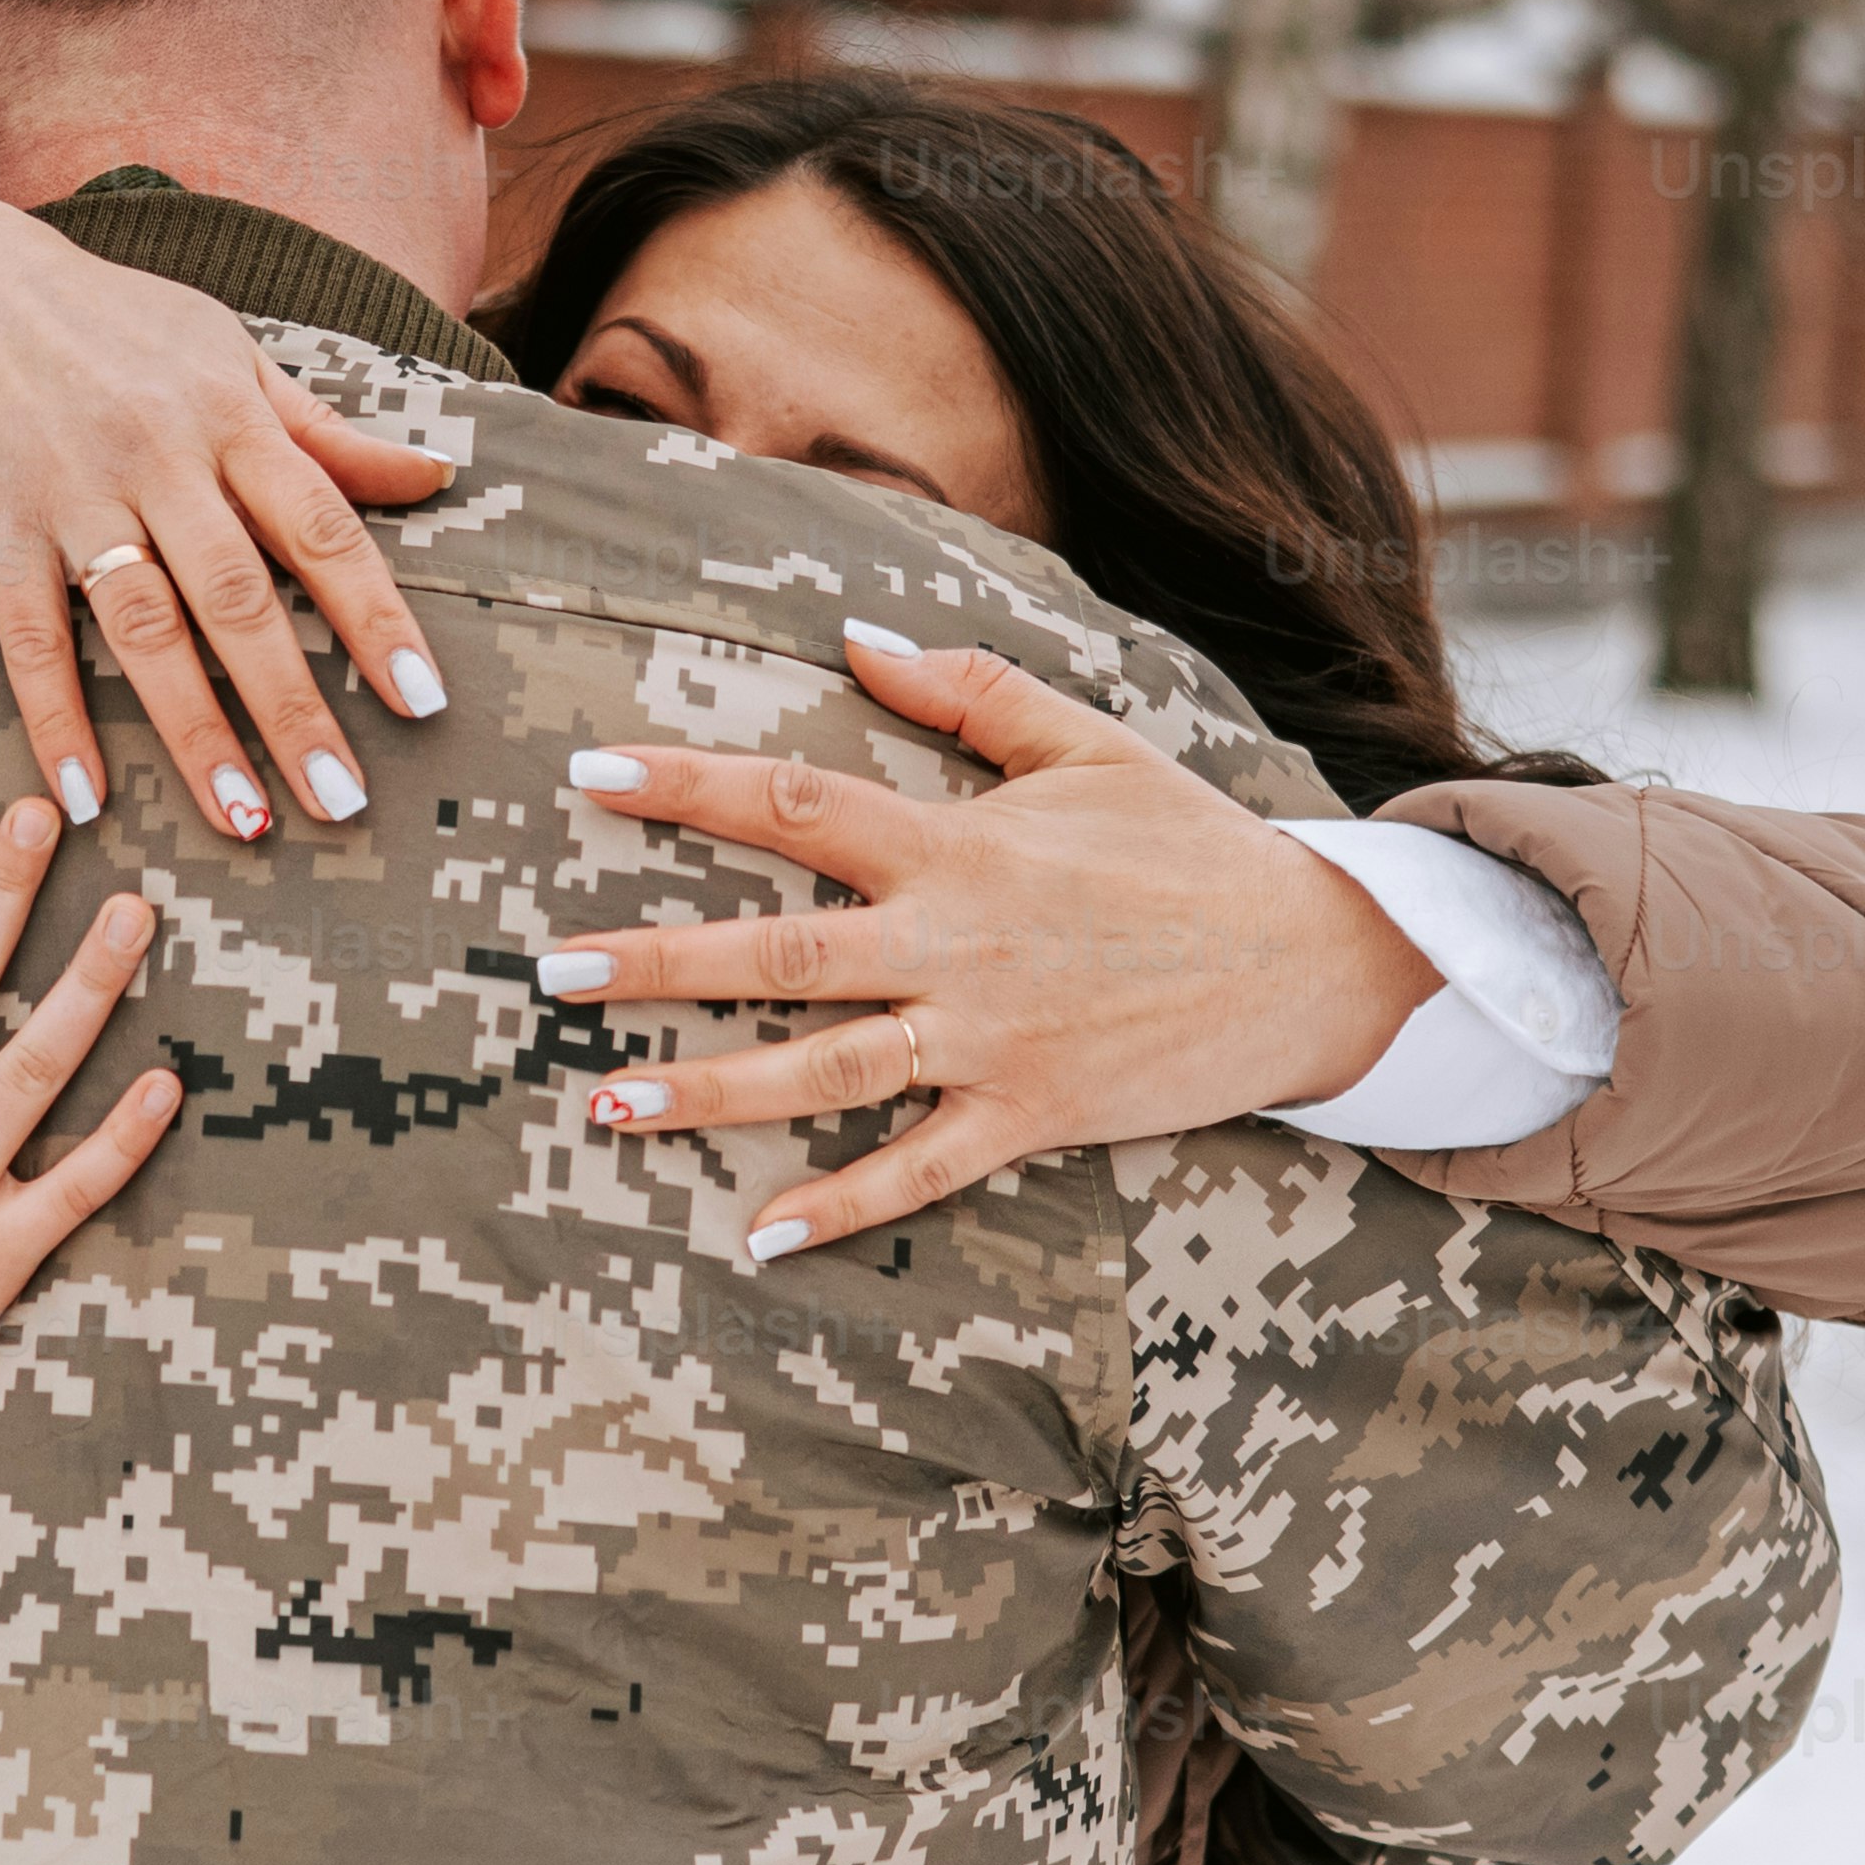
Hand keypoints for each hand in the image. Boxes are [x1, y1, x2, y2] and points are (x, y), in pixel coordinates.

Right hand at [0, 201, 451, 845]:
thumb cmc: (112, 322)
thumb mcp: (227, 352)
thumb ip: (324, 432)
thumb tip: (433, 478)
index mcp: (229, 413)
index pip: (321, 527)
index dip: (374, 617)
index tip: (422, 703)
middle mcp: (157, 455)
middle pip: (238, 598)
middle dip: (293, 705)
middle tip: (342, 801)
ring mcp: (71, 492)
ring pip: (144, 629)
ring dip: (196, 732)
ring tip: (245, 820)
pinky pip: (29, 636)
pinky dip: (56, 719)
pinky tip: (86, 797)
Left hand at [538, 622, 1440, 1259]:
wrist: (1313, 961)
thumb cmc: (1190, 845)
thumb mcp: (1089, 743)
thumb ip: (970, 690)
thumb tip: (858, 632)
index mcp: (961, 844)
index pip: (798, 804)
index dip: (688, 786)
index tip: (589, 772)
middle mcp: (959, 943)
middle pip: (782, 949)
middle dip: (659, 960)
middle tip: (552, 966)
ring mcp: (990, 1039)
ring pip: (826, 1070)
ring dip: (711, 1093)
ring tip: (606, 1105)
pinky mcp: (1028, 1115)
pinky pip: (920, 1170)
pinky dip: (843, 1205)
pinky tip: (761, 1231)